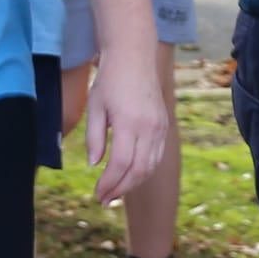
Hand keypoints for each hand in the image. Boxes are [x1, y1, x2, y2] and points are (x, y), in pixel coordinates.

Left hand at [85, 46, 168, 206]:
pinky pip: (156, 156)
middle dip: (121, 189)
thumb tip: (95, 165)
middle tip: (104, 199)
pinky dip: (143, 171)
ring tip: (114, 192)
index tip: (97, 194)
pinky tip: (129, 176)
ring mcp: (160, 127)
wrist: (134, 57)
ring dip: (132, 183)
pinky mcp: (163, 126)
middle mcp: (149, 127)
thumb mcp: (95, 106)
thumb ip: (95, 137)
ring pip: (150, 166)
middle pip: (138, 170)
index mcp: (130, 122)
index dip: (109, 183)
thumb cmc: (110, 79)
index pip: (121, 163)